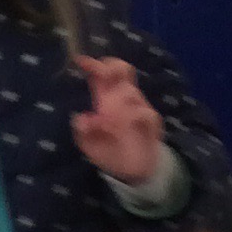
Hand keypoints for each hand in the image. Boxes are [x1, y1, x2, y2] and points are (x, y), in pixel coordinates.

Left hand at [71, 54, 163, 184]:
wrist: (133, 171)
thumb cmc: (110, 151)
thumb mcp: (90, 145)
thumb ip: (83, 133)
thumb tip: (81, 118)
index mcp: (106, 100)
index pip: (101, 75)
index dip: (92, 65)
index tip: (80, 60)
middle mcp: (122, 99)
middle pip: (122, 71)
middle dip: (113, 67)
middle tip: (103, 74)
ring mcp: (138, 108)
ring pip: (131, 92)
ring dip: (118, 101)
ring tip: (109, 123)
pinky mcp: (152, 121)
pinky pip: (145, 113)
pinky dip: (134, 117)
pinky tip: (126, 127)